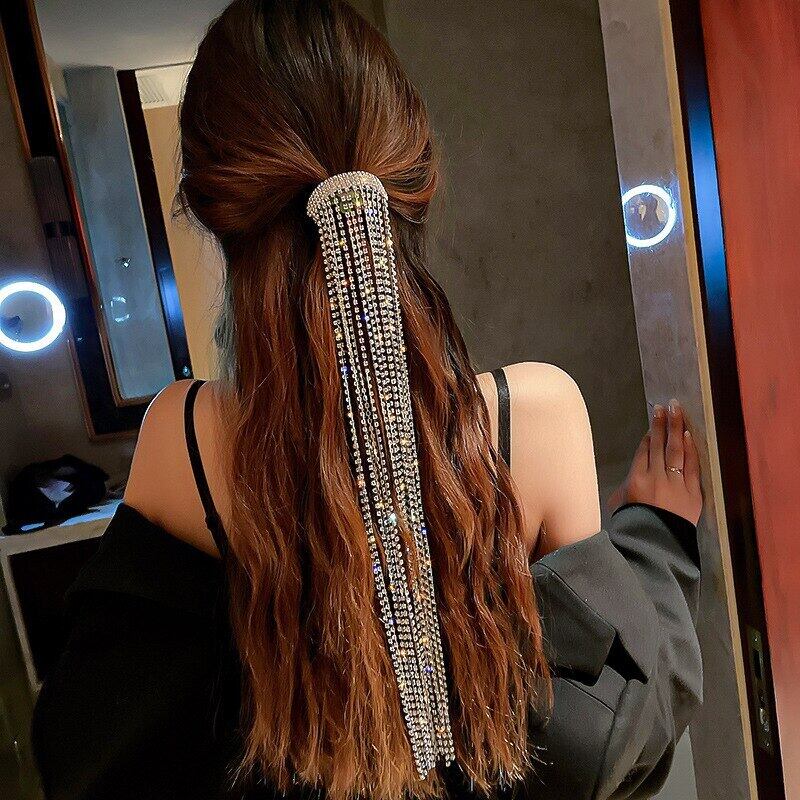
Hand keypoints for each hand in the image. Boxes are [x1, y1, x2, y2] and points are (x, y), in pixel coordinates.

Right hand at [608, 400, 702, 524]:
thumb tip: (624, 485)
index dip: (650, 434)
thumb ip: (623, 492)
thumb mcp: (620, 507)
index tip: (653, 420)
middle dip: (661, 423)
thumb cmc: (635, 527)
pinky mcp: (692, 492)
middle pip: (658, 444)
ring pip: (674, 450)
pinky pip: (691, 466)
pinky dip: (690, 449)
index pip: (644, 451)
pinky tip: (688, 435)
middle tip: (663, 407)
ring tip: (676, 411)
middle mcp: (655, 477)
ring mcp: (674, 483)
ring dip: (675, 428)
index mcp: (636, 479)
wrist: (656, 547)